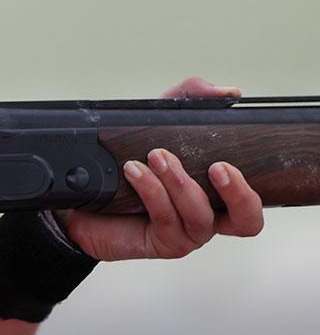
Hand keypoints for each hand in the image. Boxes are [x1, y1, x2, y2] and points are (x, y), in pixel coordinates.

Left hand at [60, 78, 264, 260]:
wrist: (83, 199)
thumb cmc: (127, 164)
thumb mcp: (158, 122)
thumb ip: (191, 99)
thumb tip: (228, 93)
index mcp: (216, 193)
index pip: (251, 197)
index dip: (249, 183)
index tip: (225, 158)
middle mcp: (206, 215)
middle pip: (248, 220)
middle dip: (237, 193)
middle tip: (217, 167)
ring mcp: (185, 232)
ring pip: (199, 214)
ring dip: (179, 182)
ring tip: (156, 156)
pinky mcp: (161, 241)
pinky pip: (165, 217)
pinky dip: (152, 190)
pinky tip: (135, 172)